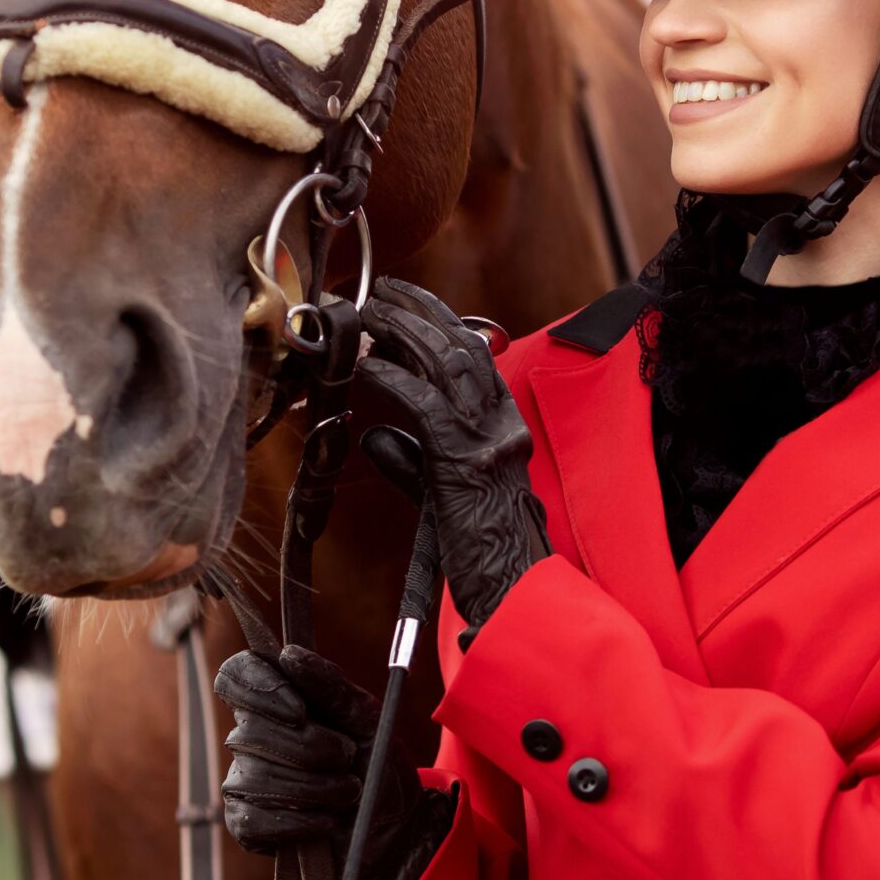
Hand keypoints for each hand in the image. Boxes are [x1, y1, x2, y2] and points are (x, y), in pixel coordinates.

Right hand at [214, 644, 453, 879]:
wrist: (393, 826)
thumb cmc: (375, 761)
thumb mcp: (365, 716)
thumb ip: (330, 684)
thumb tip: (289, 654)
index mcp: (275, 700)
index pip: (235, 676)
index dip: (259, 688)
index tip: (300, 709)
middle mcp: (250, 737)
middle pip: (250, 732)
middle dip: (309, 748)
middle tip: (348, 757)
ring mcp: (243, 782)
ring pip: (256, 778)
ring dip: (314, 788)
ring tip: (347, 792)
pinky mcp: (247, 826)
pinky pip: (254, 820)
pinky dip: (299, 822)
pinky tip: (326, 822)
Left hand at [357, 277, 550, 639]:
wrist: (511, 589)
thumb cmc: (481, 548)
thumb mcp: (446, 492)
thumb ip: (414, 459)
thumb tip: (374, 436)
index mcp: (506, 424)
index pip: (476, 353)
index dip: (439, 318)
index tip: (403, 298)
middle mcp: (504, 424)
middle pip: (463, 346)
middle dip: (419, 311)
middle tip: (380, 291)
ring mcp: (489, 441)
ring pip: (448, 365)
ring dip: (406, 332)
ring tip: (371, 312)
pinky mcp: (466, 463)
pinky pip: (426, 407)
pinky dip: (394, 380)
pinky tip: (368, 368)